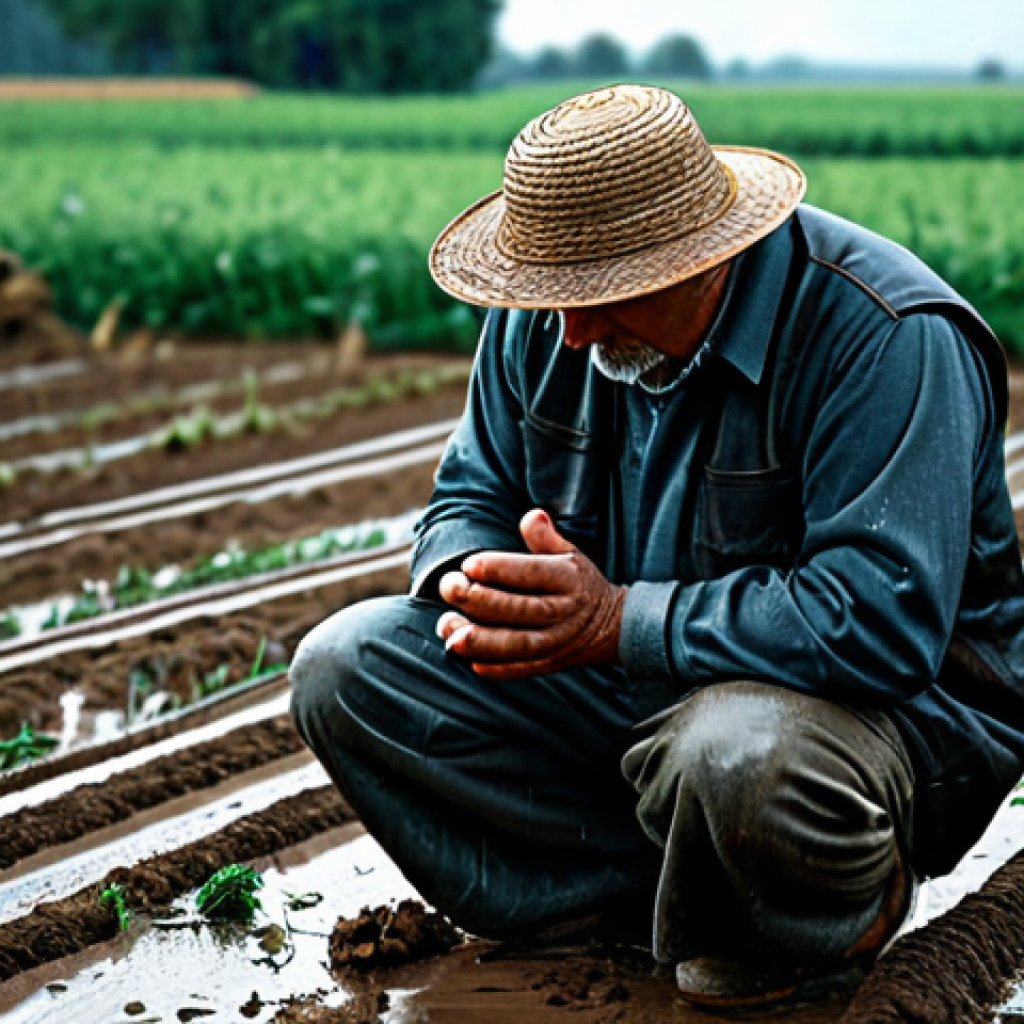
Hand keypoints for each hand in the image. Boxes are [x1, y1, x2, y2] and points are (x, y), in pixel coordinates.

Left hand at [436, 508, 625, 679]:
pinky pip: (520, 669)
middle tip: (449, 587)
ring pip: (516, 644)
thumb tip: (533, 516)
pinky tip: (467, 657)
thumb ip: (546, 537)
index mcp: (568, 579)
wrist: (613, 627)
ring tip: (448, 627)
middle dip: (478, 600)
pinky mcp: (549, 664)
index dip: (499, 569)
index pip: (532, 573)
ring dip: (479, 639)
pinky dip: (494, 667)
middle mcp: (563, 611)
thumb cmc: (578, 583)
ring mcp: (556, 642)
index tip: (469, 564)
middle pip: (519, 608)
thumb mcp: (571, 554)